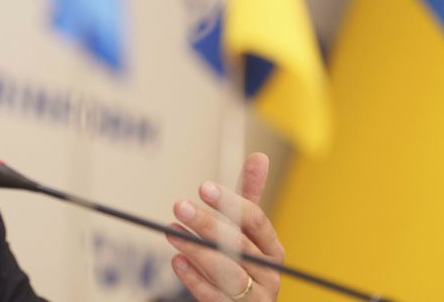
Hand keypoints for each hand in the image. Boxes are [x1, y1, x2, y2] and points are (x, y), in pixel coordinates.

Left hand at [167, 153, 283, 300]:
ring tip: (171, 231)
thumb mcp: (247, 231)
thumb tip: (259, 155)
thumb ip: (249, 196)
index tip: (204, 187)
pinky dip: (194, 278)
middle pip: (238, 244)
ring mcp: (255, 296)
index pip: (255, 220)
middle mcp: (269, 272)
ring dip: (196, 250)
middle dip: (207, 224)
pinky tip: (176, 261)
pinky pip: (214, 297)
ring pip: (226, 271)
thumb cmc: (244, 262)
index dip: (230, 202)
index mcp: (273, 248)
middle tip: (179, 204)